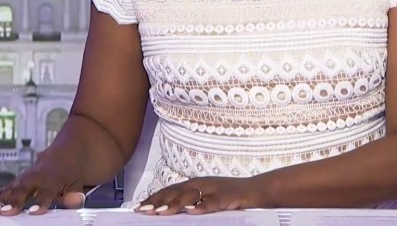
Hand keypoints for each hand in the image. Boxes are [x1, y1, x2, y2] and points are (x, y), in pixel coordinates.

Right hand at [0, 151, 86, 215]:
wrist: (65, 153)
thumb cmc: (71, 174)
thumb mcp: (78, 183)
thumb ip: (75, 195)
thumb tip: (74, 201)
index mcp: (53, 178)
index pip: (47, 192)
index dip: (41, 202)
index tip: (35, 212)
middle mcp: (37, 176)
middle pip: (24, 189)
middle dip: (14, 201)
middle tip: (5, 212)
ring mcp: (25, 178)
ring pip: (11, 188)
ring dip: (1, 200)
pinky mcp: (17, 181)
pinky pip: (4, 189)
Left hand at [136, 176, 272, 215]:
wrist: (258, 190)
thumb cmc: (231, 197)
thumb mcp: (207, 199)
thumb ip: (190, 203)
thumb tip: (168, 211)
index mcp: (196, 185)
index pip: (170, 191)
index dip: (154, 198)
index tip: (138, 207)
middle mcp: (202, 184)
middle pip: (176, 192)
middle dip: (158, 201)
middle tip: (142, 210)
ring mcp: (215, 189)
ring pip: (191, 196)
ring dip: (174, 203)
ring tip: (160, 212)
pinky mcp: (228, 197)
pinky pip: (213, 202)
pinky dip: (202, 206)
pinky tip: (191, 212)